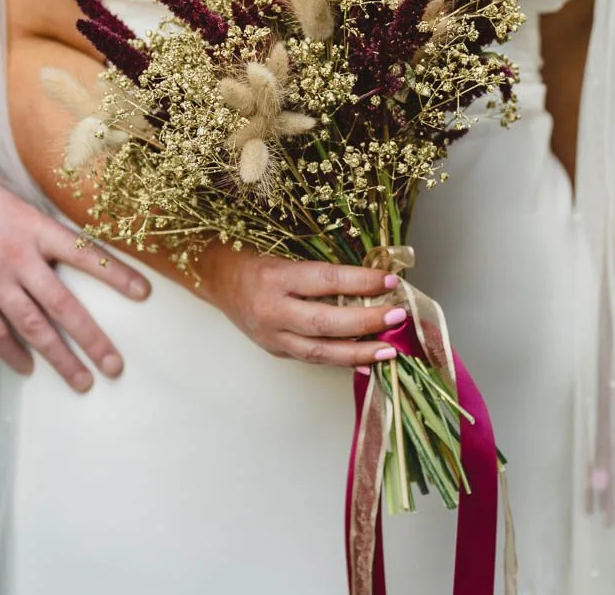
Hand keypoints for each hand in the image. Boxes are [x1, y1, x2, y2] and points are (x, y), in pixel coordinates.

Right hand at [0, 169, 150, 391]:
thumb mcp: (2, 190)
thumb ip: (28, 212)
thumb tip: (46, 223)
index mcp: (34, 228)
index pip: (86, 254)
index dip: (116, 275)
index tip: (143, 293)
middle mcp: (20, 259)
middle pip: (64, 305)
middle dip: (92, 338)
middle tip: (114, 366)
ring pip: (34, 328)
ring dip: (60, 357)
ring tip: (82, 381)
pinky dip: (12, 354)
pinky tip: (28, 370)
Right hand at [200, 249, 406, 366]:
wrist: (217, 281)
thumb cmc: (255, 260)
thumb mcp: (285, 255)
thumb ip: (321, 270)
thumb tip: (370, 279)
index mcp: (275, 277)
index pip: (326, 281)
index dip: (361, 282)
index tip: (390, 280)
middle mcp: (273, 309)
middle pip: (326, 322)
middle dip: (366, 320)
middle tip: (397, 315)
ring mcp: (273, 335)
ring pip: (321, 351)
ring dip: (359, 351)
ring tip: (389, 348)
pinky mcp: (277, 350)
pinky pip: (314, 358)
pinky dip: (342, 360)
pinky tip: (367, 360)